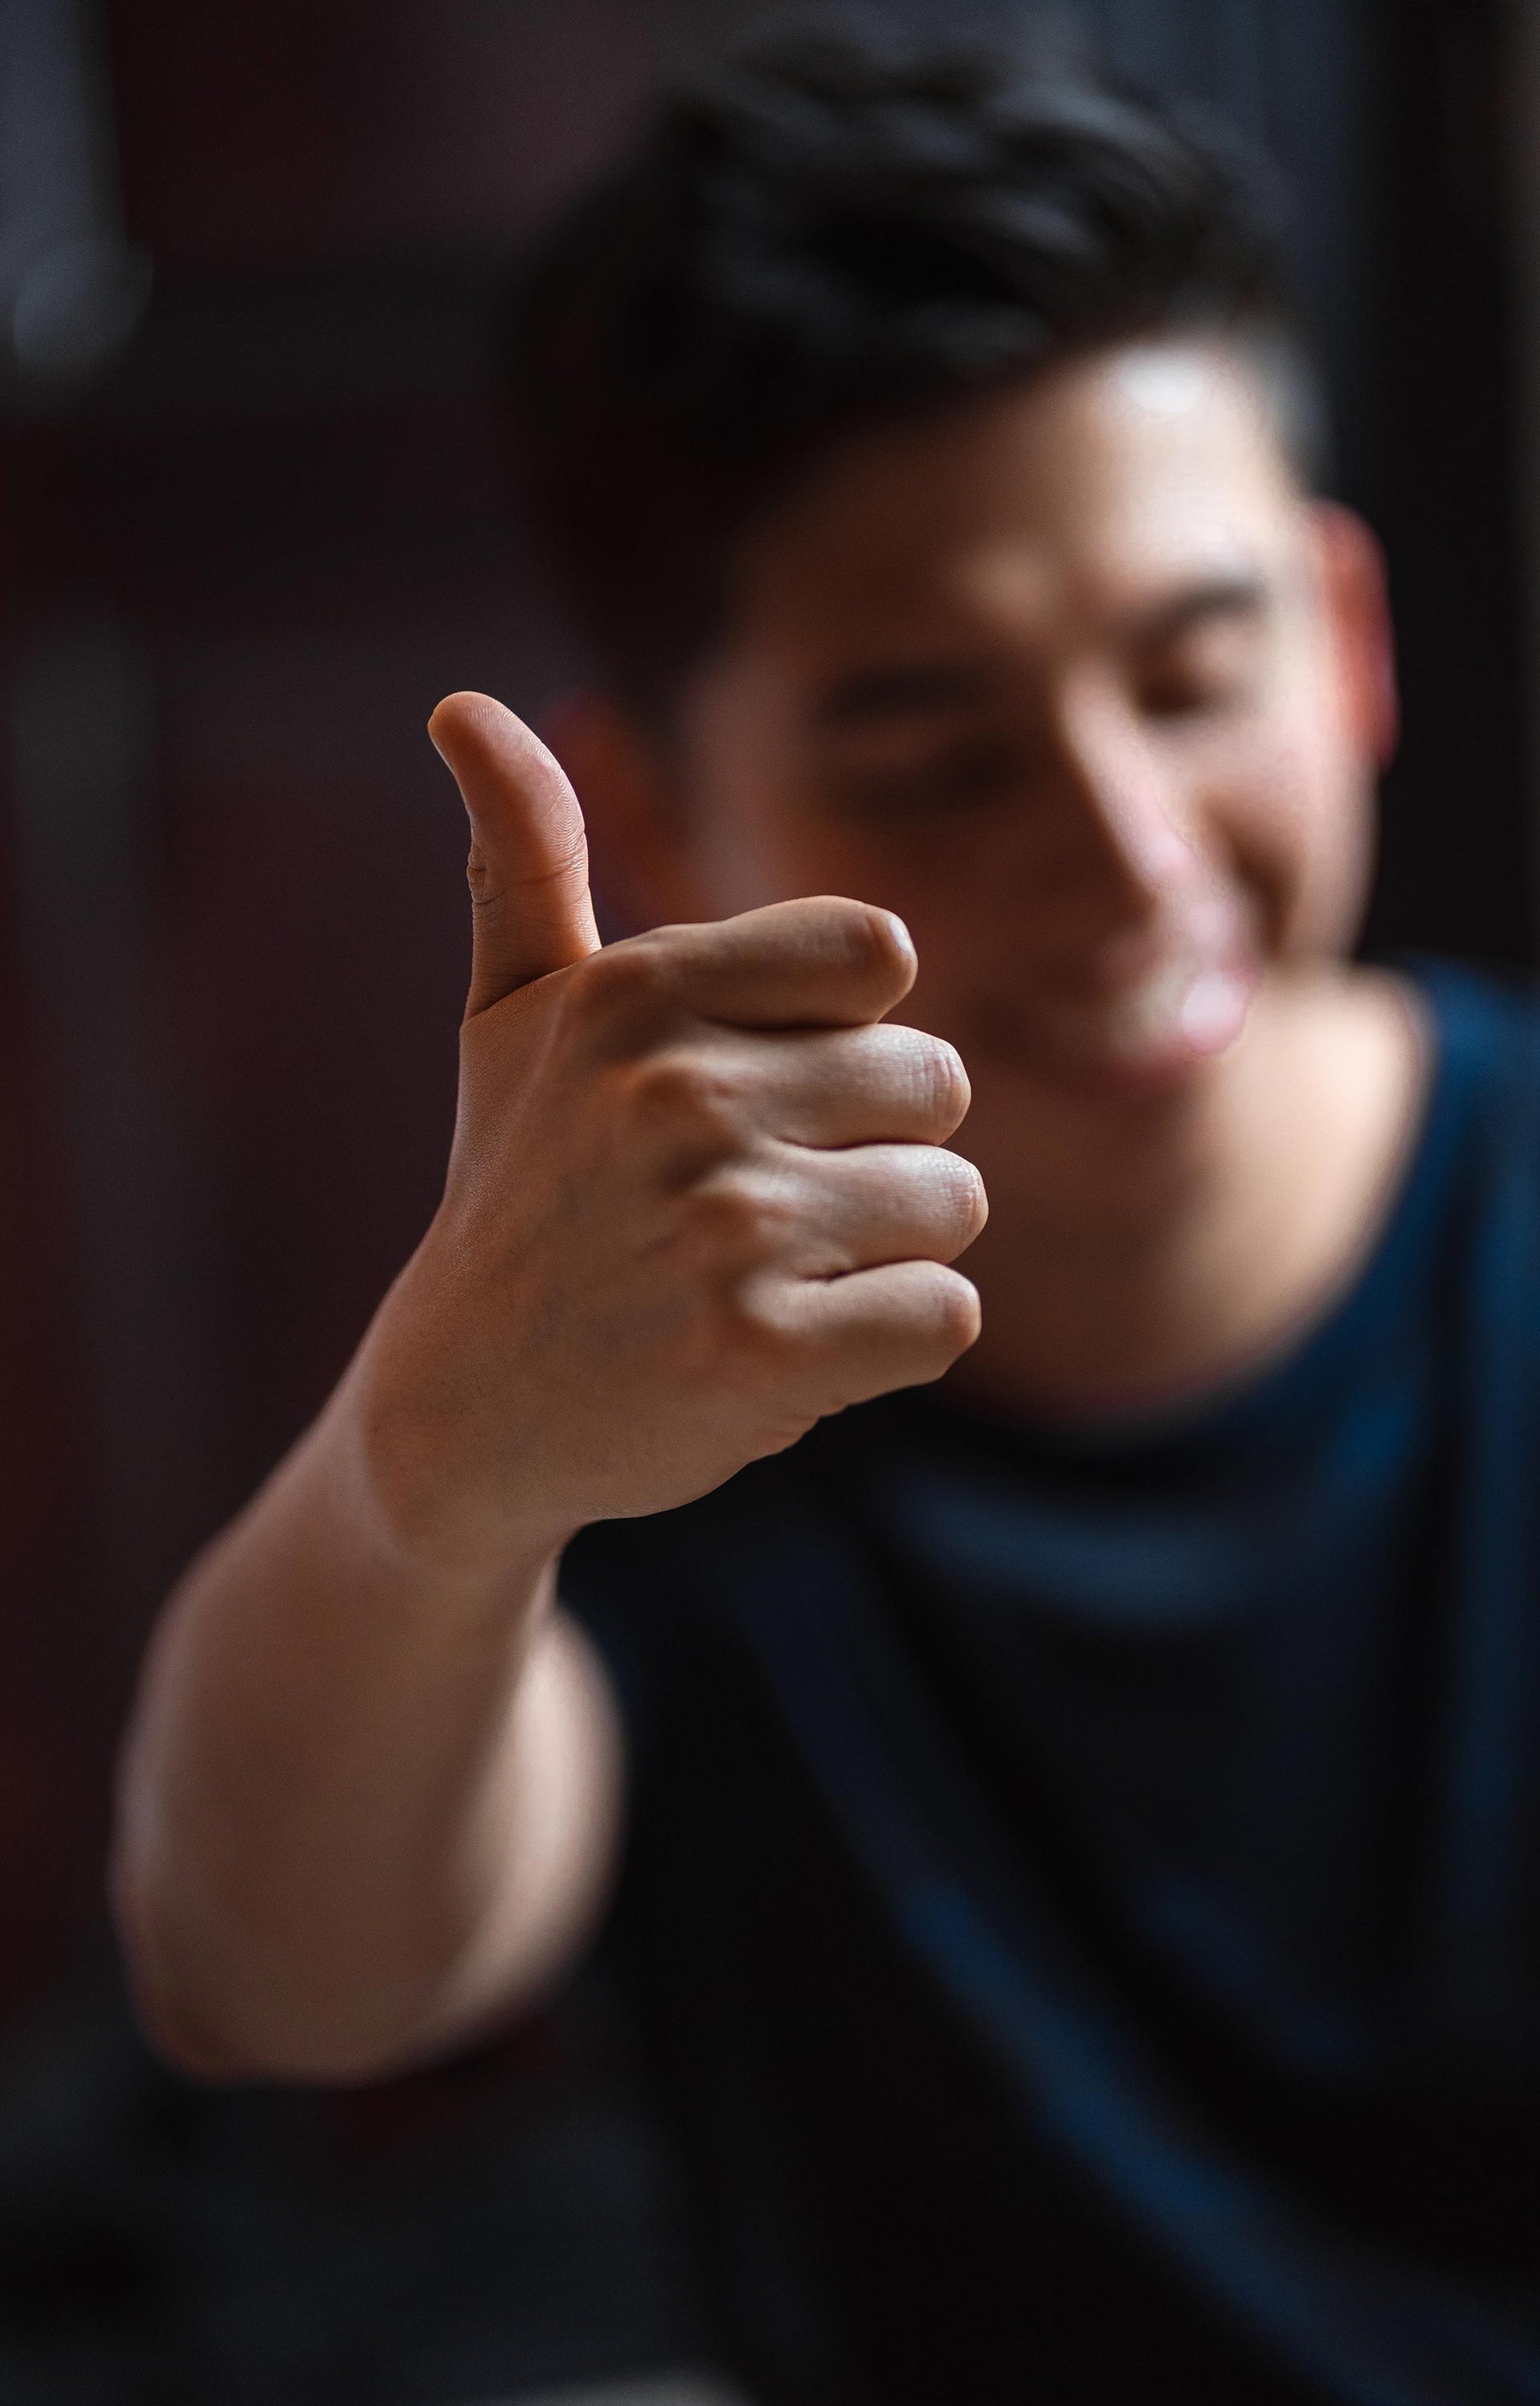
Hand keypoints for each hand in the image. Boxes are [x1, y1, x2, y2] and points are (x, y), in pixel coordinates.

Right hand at [352, 692, 985, 1567]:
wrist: (465, 1409)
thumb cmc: (521, 1191)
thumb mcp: (509, 1017)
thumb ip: (525, 856)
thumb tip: (464, 701)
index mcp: (640, 991)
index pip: (882, 957)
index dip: (847, 1035)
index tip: (758, 1090)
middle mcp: (680, 1091)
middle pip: (937, 1084)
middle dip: (873, 1152)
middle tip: (754, 1209)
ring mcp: (723, 1226)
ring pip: (953, 1203)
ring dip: (884, 1254)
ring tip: (765, 1280)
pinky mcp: (763, 1355)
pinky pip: (946, 1315)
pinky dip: (895, 1342)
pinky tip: (795, 1349)